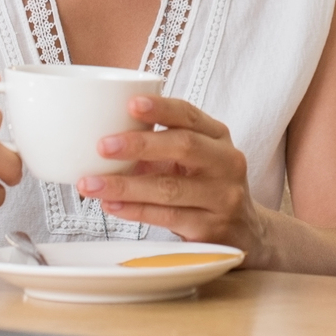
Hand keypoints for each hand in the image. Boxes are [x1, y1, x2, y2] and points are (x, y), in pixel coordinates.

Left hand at [77, 95, 272, 262]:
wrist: (245, 231)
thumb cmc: (206, 186)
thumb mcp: (196, 158)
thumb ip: (163, 144)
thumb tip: (106, 134)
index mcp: (219, 137)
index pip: (190, 116)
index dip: (161, 108)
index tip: (130, 104)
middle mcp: (227, 163)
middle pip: (184, 147)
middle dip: (140, 145)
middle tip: (103, 146)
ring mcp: (222, 197)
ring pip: (169, 188)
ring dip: (125, 186)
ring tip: (91, 184)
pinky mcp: (210, 229)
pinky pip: (166, 218)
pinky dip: (135, 210)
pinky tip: (111, 205)